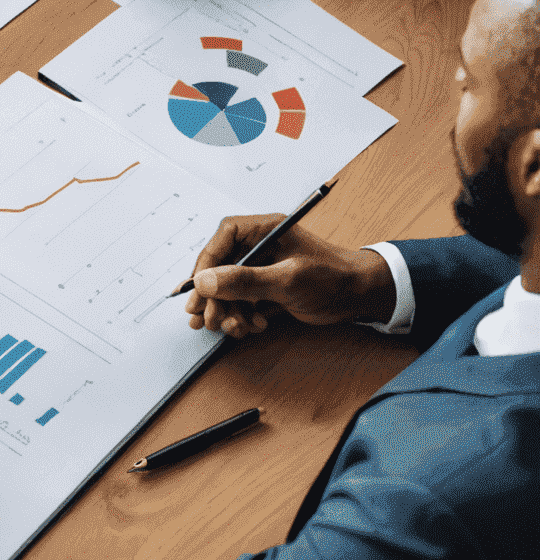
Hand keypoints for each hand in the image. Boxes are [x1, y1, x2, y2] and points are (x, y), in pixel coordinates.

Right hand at [183, 215, 397, 336]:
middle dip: (213, 297)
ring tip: (237, 328)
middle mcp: (259, 246)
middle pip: (220, 267)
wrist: (362, 297)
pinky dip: (242, 317)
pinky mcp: (266, 287)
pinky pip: (241, 301)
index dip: (206, 264)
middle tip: (207, 320)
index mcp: (263, 230)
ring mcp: (262, 267)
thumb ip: (244, 281)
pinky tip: (253, 327)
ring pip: (228, 288)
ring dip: (228, 312)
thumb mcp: (287, 279)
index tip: (197, 289)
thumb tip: (205, 282)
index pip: (222, 239)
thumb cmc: (333, 278)